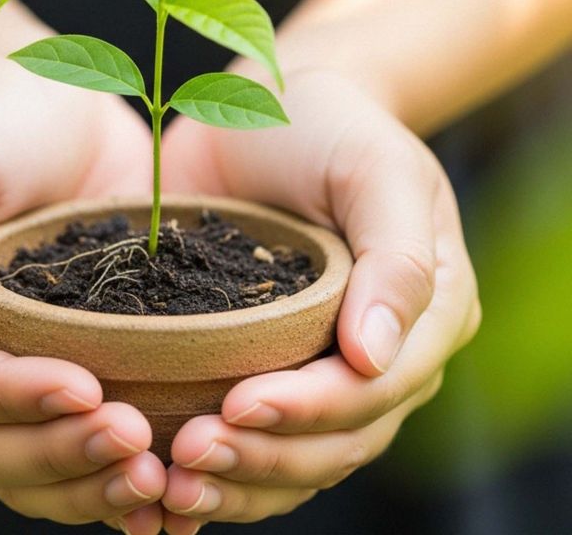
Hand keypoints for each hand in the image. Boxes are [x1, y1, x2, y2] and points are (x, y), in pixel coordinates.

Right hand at [0, 57, 165, 532]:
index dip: (7, 398)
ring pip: (17, 462)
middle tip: (134, 444)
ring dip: (82, 482)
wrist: (51, 102)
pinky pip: (60, 441)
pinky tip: (152, 491)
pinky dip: (99, 478)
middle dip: (55, 450)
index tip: (85, 389)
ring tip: (150, 479)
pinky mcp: (50, 364)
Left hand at [159, 68, 480, 531]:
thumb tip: (375, 355)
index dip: (310, 409)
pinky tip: (166, 481)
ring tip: (173, 480)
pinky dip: (219, 470)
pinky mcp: (261, 365)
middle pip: (335, 441)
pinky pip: (254, 440)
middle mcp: (379, 356)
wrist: (263, 111)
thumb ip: (396, 257)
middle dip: (264, 456)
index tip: (237, 405)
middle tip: (188, 454)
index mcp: (424, 315)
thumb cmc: (330, 127)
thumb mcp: (376, 169)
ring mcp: (319, 367)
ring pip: (296, 459)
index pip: (376, 389)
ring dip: (237, 480)